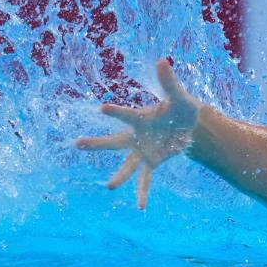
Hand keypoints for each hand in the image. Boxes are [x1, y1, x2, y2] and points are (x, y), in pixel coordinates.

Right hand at [75, 58, 202, 208]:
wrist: (190, 126)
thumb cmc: (181, 107)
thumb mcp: (178, 96)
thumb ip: (168, 81)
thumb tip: (163, 60)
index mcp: (140, 118)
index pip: (125, 114)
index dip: (115, 112)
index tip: (101, 109)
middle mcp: (135, 136)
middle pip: (113, 142)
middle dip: (96, 144)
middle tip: (77, 143)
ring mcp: (142, 151)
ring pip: (126, 165)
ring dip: (119, 176)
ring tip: (109, 187)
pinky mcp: (152, 162)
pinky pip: (145, 179)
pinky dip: (142, 192)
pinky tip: (140, 206)